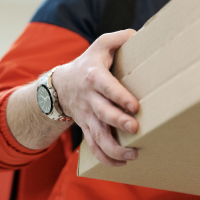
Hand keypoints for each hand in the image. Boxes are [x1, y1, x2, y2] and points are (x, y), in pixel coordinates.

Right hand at [52, 29, 139, 166]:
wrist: (60, 86)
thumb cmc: (90, 62)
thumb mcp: (102, 44)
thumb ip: (120, 38)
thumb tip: (139, 35)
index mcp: (94, 77)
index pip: (107, 87)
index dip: (119, 96)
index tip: (135, 105)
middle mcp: (89, 99)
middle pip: (102, 113)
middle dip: (118, 122)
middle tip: (135, 129)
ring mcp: (87, 116)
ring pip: (97, 136)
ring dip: (114, 149)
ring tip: (132, 155)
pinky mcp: (87, 129)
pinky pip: (94, 148)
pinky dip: (106, 159)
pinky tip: (122, 164)